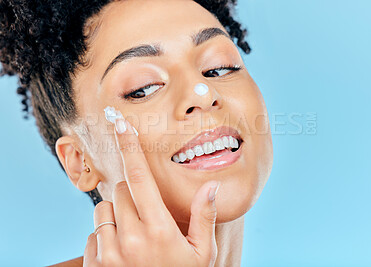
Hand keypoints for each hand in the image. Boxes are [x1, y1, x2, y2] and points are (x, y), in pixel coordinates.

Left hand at [83, 117, 220, 266]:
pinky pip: (93, 233)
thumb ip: (205, 217)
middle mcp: (130, 238)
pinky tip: (121, 251)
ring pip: (103, 209)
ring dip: (116, 213)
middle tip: (147, 213)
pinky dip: (105, 234)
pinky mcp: (94, 264)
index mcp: (159, 230)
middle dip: (131, 193)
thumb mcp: (203, 254)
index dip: (130, 146)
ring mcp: (109, 253)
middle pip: (120, 189)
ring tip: (134, 234)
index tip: (120, 123)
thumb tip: (210, 185)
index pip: (140, 177)